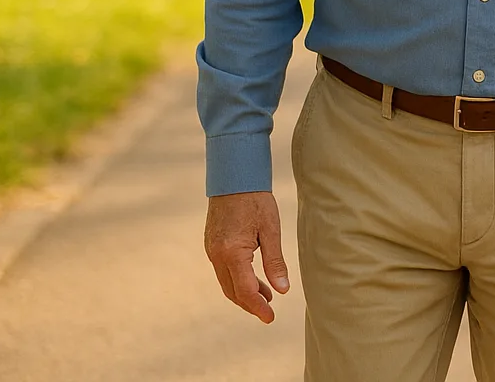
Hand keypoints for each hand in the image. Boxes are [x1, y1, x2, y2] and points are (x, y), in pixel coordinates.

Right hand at [205, 191, 289, 323]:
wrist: (233, 178)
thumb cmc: (255, 200)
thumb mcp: (270, 230)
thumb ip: (275, 262)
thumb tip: (283, 289)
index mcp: (232, 253)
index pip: (244, 290)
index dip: (258, 307)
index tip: (270, 318)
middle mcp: (216, 255)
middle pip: (232, 291)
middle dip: (250, 304)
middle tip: (269, 312)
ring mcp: (211, 250)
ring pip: (227, 282)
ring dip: (245, 292)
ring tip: (267, 296)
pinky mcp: (212, 245)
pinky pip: (223, 271)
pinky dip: (238, 279)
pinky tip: (254, 279)